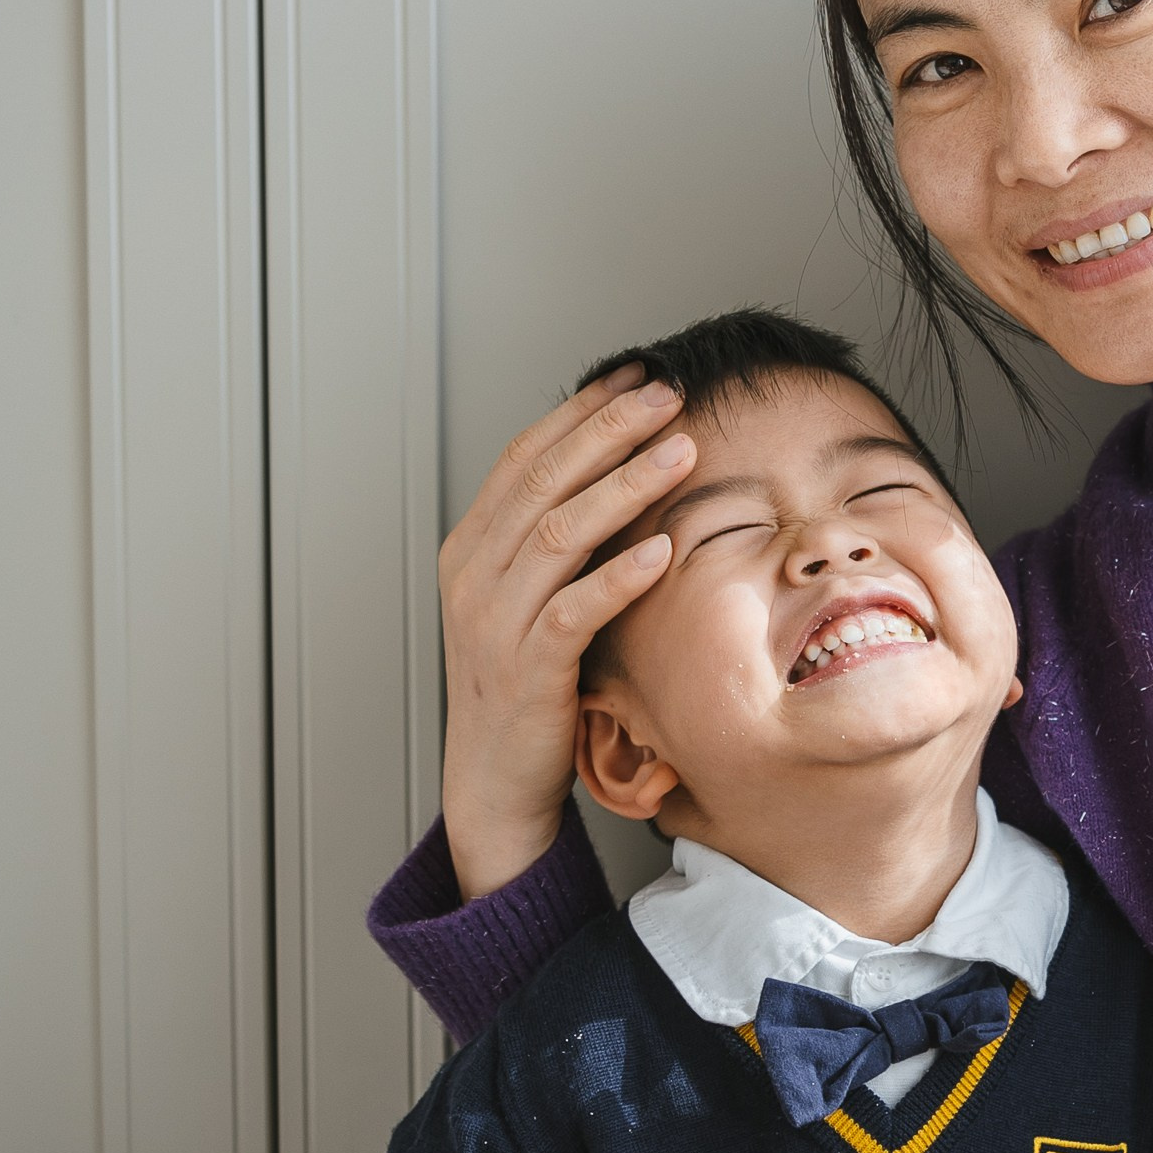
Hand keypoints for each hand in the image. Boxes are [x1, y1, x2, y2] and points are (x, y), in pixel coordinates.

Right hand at [439, 366, 697, 898]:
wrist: (494, 777)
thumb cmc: (527, 681)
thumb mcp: (529, 596)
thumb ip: (557, 538)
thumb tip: (620, 469)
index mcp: (472, 547)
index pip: (526, 455)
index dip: (581, 411)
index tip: (636, 375)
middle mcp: (475, 574)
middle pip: (544, 479)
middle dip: (610, 430)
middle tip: (666, 395)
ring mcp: (496, 621)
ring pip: (559, 532)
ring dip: (625, 486)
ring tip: (680, 451)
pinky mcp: (528, 668)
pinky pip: (575, 610)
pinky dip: (618, 575)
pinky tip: (661, 549)